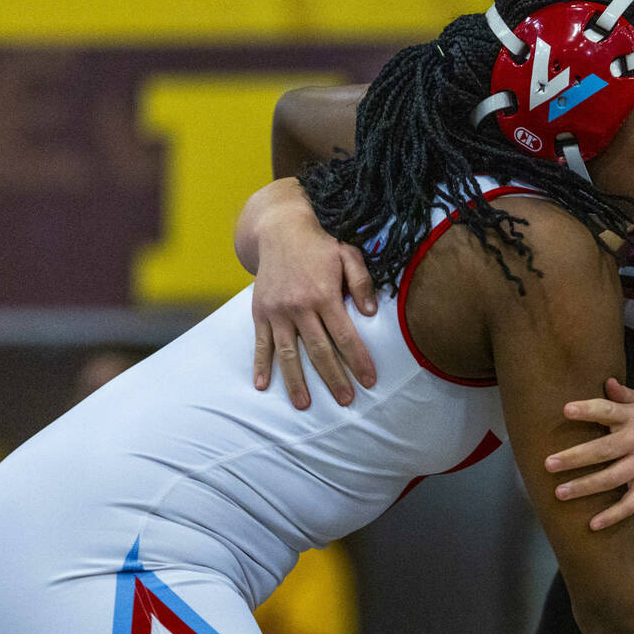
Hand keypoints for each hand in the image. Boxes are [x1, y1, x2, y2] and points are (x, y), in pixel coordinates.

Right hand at [246, 183, 378, 407]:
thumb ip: (361, 283)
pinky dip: (260, 365)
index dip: (358, 360)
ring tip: (304, 405)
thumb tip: (372, 314)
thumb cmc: (320, 244)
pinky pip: (261, 344)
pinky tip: (262, 386)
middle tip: (345, 401)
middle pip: (319, 350)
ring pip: (289, 353)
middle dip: (334, 378)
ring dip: (296, 381)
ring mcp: (277, 311)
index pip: (345, 336)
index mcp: (324, 294)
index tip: (369, 381)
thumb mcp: (348, 254)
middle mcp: (299, 306)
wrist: (279, 229)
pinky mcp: (260, 312)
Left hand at [546, 378, 633, 529]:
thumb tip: (607, 381)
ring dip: (584, 487)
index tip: (566, 410)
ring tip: (559, 493)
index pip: (608, 411)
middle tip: (547, 464)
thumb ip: (624, 395)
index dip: (588, 410)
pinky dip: (612, 516)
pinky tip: (592, 524)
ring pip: (611, 479)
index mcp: (633, 418)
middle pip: (603, 450)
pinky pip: (629, 505)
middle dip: (575, 458)